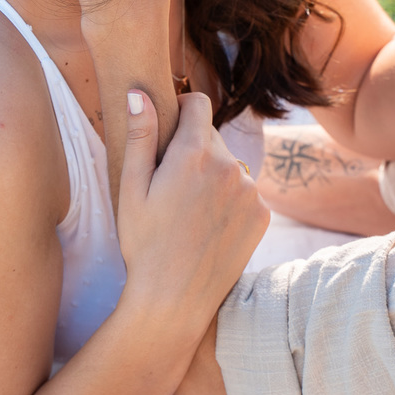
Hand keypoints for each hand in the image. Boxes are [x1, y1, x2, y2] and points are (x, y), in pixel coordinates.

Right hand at [117, 91, 269, 321]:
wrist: (174, 300)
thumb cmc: (144, 244)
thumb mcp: (131, 188)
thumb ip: (140, 136)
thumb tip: (139, 93)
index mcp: (195, 153)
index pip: (198, 103)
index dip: (181, 110)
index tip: (170, 126)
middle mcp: (230, 166)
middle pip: (213, 137)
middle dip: (194, 148)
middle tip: (171, 184)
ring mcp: (251, 191)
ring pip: (230, 166)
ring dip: (214, 175)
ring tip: (189, 211)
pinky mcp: (262, 215)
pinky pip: (245, 193)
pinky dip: (230, 201)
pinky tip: (209, 226)